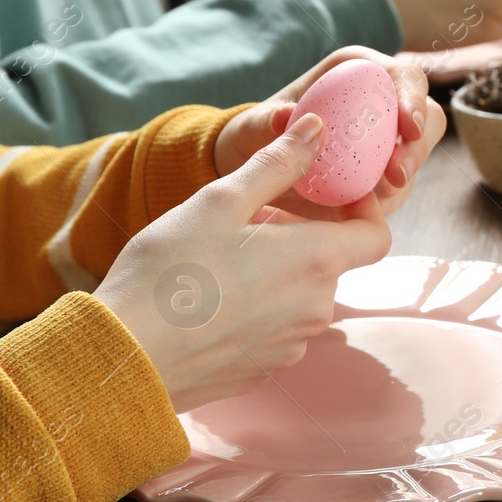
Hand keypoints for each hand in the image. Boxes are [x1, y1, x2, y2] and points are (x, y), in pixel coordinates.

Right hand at [95, 114, 391, 410]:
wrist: (124, 359)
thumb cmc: (169, 273)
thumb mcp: (221, 201)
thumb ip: (278, 164)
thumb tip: (317, 129)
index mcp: (318, 261)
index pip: (376, 235)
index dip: (362, 211)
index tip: (329, 196)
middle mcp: (317, 309)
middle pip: (330, 262)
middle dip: (301, 238)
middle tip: (247, 223)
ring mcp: (291, 346)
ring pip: (299, 297)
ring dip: (275, 275)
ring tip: (219, 263)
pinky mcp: (261, 371)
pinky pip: (273, 330)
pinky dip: (254, 311)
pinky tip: (207, 303)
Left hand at [213, 46, 446, 218]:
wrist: (252, 173)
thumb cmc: (256, 138)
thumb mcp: (252, 130)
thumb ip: (264, 123)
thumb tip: (285, 117)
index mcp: (358, 74)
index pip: (404, 76)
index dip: (413, 97)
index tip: (408, 127)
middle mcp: (380, 103)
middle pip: (426, 117)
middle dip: (419, 146)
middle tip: (397, 174)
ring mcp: (387, 139)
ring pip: (417, 154)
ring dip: (403, 177)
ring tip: (374, 198)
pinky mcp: (385, 172)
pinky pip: (399, 186)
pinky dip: (386, 200)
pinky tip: (363, 210)